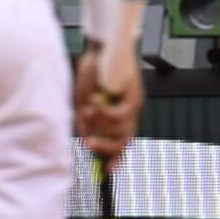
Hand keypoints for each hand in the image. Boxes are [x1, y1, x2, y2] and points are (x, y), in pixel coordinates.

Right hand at [74, 41, 143, 161]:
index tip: (107, 172)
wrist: (101, 46)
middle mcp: (129, 112)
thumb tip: (86, 139)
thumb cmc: (93, 71)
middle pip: (123, 143)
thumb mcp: (84, 100)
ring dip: (100, 123)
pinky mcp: (134, 96)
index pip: (121, 143)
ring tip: (88, 107)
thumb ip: (86, 120)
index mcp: (119, 115)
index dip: (116, 159)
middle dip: (105, 149)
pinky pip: (119, 116)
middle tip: (88, 144)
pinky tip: (96, 100)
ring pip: (119, 130)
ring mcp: (134, 105)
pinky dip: (104, 112)